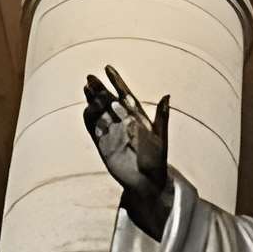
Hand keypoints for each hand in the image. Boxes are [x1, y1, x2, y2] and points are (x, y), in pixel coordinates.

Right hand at [82, 67, 173, 238]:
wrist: (147, 183)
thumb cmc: (157, 160)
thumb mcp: (161, 137)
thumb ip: (162, 117)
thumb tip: (167, 96)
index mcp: (138, 117)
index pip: (125, 95)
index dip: (116, 82)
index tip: (108, 68)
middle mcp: (123, 122)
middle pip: (108, 102)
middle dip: (99, 89)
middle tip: (90, 77)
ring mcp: (112, 133)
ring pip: (99, 113)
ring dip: (92, 101)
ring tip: (86, 89)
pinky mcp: (103, 145)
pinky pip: (94, 130)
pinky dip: (89, 120)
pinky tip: (85, 110)